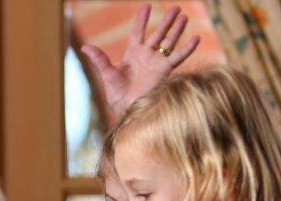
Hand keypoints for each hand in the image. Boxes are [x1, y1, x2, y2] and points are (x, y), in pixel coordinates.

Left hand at [80, 2, 200, 115]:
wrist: (129, 109)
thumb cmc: (117, 96)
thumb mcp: (107, 74)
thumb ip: (99, 59)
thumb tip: (84, 47)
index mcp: (133, 54)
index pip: (139, 32)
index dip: (142, 19)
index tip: (147, 6)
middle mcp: (147, 56)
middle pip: (159, 34)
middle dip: (167, 21)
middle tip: (176, 8)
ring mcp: (157, 63)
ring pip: (170, 42)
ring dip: (177, 30)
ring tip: (185, 17)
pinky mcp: (165, 71)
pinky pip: (178, 57)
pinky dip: (188, 48)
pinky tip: (196, 38)